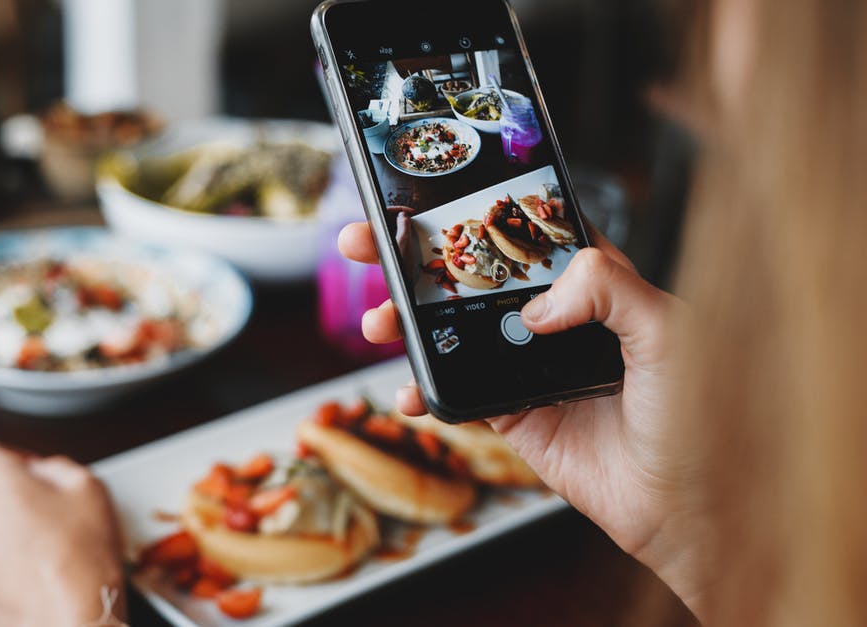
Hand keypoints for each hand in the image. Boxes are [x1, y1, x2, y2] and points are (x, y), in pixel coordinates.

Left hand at [0, 443, 124, 626]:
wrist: (72, 617)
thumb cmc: (81, 554)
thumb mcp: (88, 485)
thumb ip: (56, 466)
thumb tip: (44, 472)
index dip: (19, 464)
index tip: (40, 480)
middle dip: (9, 500)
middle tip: (49, 515)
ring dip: (4, 534)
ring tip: (45, 549)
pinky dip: (1, 566)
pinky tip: (35, 573)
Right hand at [338, 223, 707, 615]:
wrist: (685, 506)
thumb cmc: (700, 416)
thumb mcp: (669, 332)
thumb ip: (609, 289)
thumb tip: (536, 304)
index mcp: (595, 282)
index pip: (524, 229)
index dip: (473, 208)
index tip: (421, 196)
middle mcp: (556, 317)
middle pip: (471, 274)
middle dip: (411, 257)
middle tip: (365, 242)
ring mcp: (528, 364)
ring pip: (451, 330)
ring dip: (403, 323)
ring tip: (376, 323)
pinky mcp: (513, 412)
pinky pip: (455, 393)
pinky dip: (422, 393)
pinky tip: (405, 392)